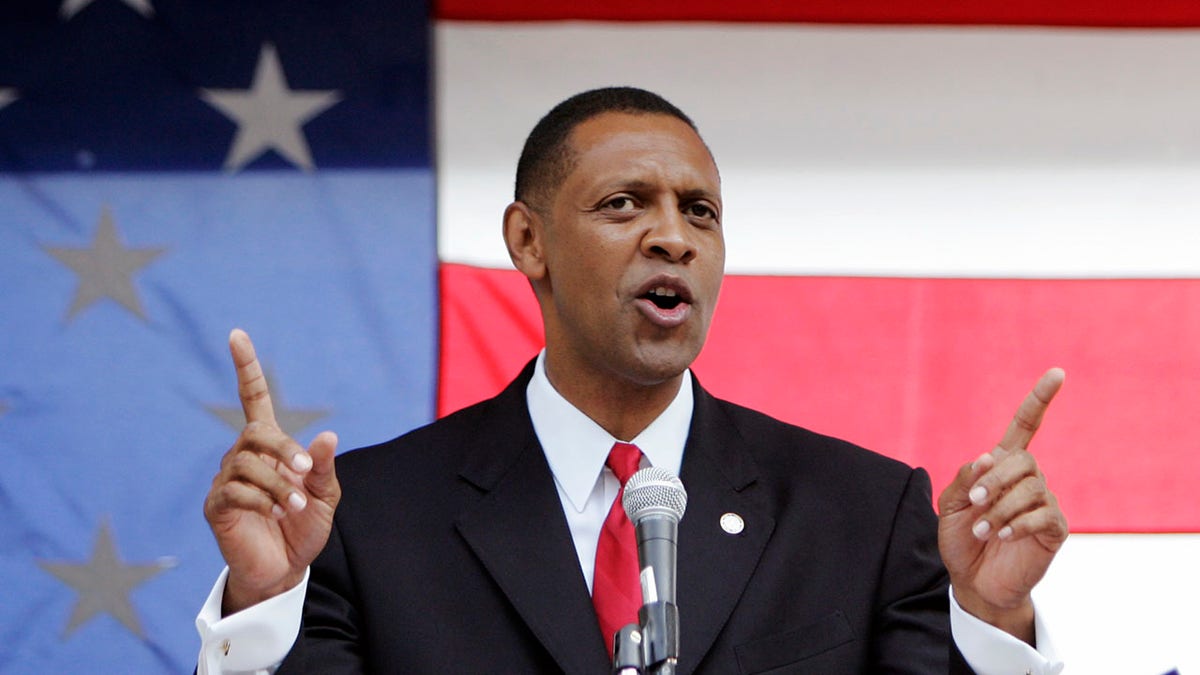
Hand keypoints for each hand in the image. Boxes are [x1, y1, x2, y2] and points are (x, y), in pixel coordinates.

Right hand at [203, 328, 340, 614]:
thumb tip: (326, 436)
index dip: (247, 368)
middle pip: (256, 433)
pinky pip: (234, 491)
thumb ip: (324, 467)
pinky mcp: (217, 506)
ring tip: (296, 506)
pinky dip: (262, 501)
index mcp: (269, 446)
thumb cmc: (303, 527)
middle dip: (284, 450)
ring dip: (278, 484)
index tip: (237, 334)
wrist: (284, 568)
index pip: (253, 398)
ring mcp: (227, 480)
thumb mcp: (325, 496)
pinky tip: (275, 515)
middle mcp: (243, 456)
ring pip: (246, 463)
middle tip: (306, 472)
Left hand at [937, 368, 1067, 643]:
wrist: (973, 581)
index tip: (1058, 372)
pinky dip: (1017, 524)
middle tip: (974, 503)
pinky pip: (1043, 515)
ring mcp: (1043, 503)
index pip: (1026, 426)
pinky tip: (1001, 536)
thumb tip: (988, 458)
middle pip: (1023, 460)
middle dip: (994, 480)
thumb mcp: (950, 504)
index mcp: (1002, 466)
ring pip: (1031, 488)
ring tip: (982, 529)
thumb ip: (964, 477)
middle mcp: (1027, 479)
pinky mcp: (1054, 529)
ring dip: (1000, 508)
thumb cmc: (961, 539)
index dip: (1040, 399)